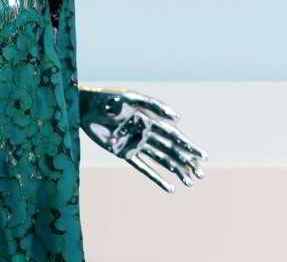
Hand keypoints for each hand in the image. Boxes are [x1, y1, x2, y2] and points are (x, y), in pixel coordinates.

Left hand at [78, 86, 207, 192]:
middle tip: (202, 175)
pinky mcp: (124, 153)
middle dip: (186, 161)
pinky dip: (156, 178)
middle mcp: (144, 132)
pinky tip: (170, 188)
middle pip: (170, 149)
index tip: (203, 156)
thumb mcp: (129, 98)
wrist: (83, 108)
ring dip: (175, 170)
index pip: (173, 134)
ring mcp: (135, 144)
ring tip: (190, 183)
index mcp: (148, 119)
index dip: (188, 145)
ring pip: (160, 160)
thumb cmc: (106, 99)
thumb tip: (178, 117)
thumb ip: (153, 105)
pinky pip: (143, 167)